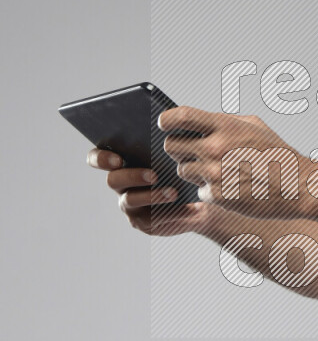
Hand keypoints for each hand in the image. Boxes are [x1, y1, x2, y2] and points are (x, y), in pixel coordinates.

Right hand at [86, 147, 207, 236]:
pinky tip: (192, 208)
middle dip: (132, 176)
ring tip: (174, 193)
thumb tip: (165, 119)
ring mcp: (129, 204)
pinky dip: (174, 211)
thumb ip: (162, 137)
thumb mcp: (173, 148)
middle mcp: (119, 183)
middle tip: (154, 175)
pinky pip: (154, 218)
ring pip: (131, 200)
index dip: (101, 159)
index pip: (96, 158)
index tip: (118, 160)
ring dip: (153, 195)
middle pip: (113, 180)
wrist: (197, 194)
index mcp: (119, 161)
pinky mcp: (144, 221)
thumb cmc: (180, 163)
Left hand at [158, 107, 310, 220]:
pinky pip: (199, 191)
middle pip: (171, 146)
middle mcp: (215, 148)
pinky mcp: (217, 196)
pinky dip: (211, 191)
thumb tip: (197, 121)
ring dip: (196, 171)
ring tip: (221, 171)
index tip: (166, 125)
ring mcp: (215, 173)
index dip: (166, 121)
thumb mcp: (255, 126)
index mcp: (224, 126)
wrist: (298, 185)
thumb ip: (224, 121)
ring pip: (183, 170)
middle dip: (179, 149)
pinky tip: (231, 187)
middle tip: (194, 153)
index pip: (179, 117)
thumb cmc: (278, 154)